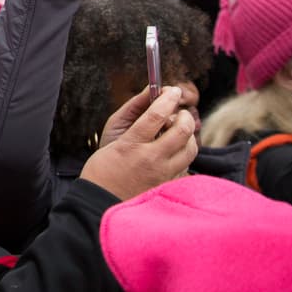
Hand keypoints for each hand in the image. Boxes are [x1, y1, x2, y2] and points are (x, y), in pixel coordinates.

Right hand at [80, 86, 197, 201]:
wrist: (100, 201)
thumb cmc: (102, 166)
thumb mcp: (112, 134)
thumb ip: (132, 110)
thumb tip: (151, 90)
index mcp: (132, 144)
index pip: (157, 114)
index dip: (168, 98)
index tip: (172, 90)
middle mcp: (151, 158)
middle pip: (182, 130)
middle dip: (184, 115)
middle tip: (178, 112)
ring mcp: (163, 174)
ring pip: (191, 148)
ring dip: (188, 135)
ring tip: (176, 132)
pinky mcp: (169, 185)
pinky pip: (187, 165)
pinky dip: (183, 153)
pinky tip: (171, 152)